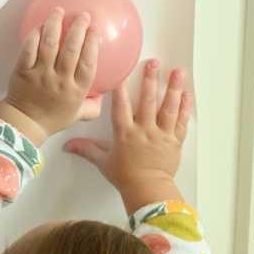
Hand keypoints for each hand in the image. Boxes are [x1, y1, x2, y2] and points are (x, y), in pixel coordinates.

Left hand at [0, 9, 101, 143]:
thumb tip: (104, 95)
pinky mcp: (23, 71)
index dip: (91, 44)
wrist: (25, 124)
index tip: (94, 30)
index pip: (88, 63)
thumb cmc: (52, 119)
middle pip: (71, 49)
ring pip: (49, 44)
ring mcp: (40, 74)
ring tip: (58, 11)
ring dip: (54, 24)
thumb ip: (93, 106)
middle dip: (78, 28)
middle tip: (82, 15)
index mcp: (76, 90)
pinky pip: (28, 49)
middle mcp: (60, 80)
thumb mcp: (78, 115)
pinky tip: (39, 26)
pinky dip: (34, 36)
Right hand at [64, 58, 190, 212]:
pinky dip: (184, 108)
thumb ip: (87, 149)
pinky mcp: (175, 141)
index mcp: (125, 134)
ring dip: (173, 88)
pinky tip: (186, 94)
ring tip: (178, 71)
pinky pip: (181, 121)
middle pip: (148, 102)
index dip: (121, 89)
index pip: (121, 107)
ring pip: (168, 108)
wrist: (148, 191)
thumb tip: (66, 146)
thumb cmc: (125, 177)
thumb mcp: (103, 162)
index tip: (123, 71)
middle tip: (154, 62)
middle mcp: (144, 131)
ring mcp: (162, 135)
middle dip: (151, 80)